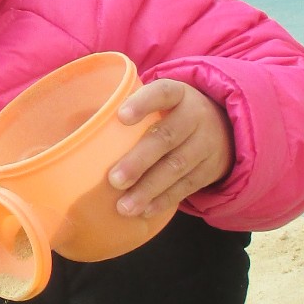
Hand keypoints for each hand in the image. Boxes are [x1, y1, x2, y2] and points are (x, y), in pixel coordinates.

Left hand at [109, 79, 233, 220]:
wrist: (226, 128)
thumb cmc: (172, 114)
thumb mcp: (161, 102)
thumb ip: (130, 108)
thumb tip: (77, 125)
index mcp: (179, 94)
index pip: (162, 92)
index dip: (143, 103)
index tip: (121, 117)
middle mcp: (195, 116)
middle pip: (167, 137)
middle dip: (139, 160)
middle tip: (114, 180)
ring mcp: (205, 144)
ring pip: (177, 167)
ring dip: (148, 188)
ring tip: (124, 206)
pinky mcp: (209, 170)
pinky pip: (186, 186)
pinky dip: (164, 200)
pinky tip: (144, 211)